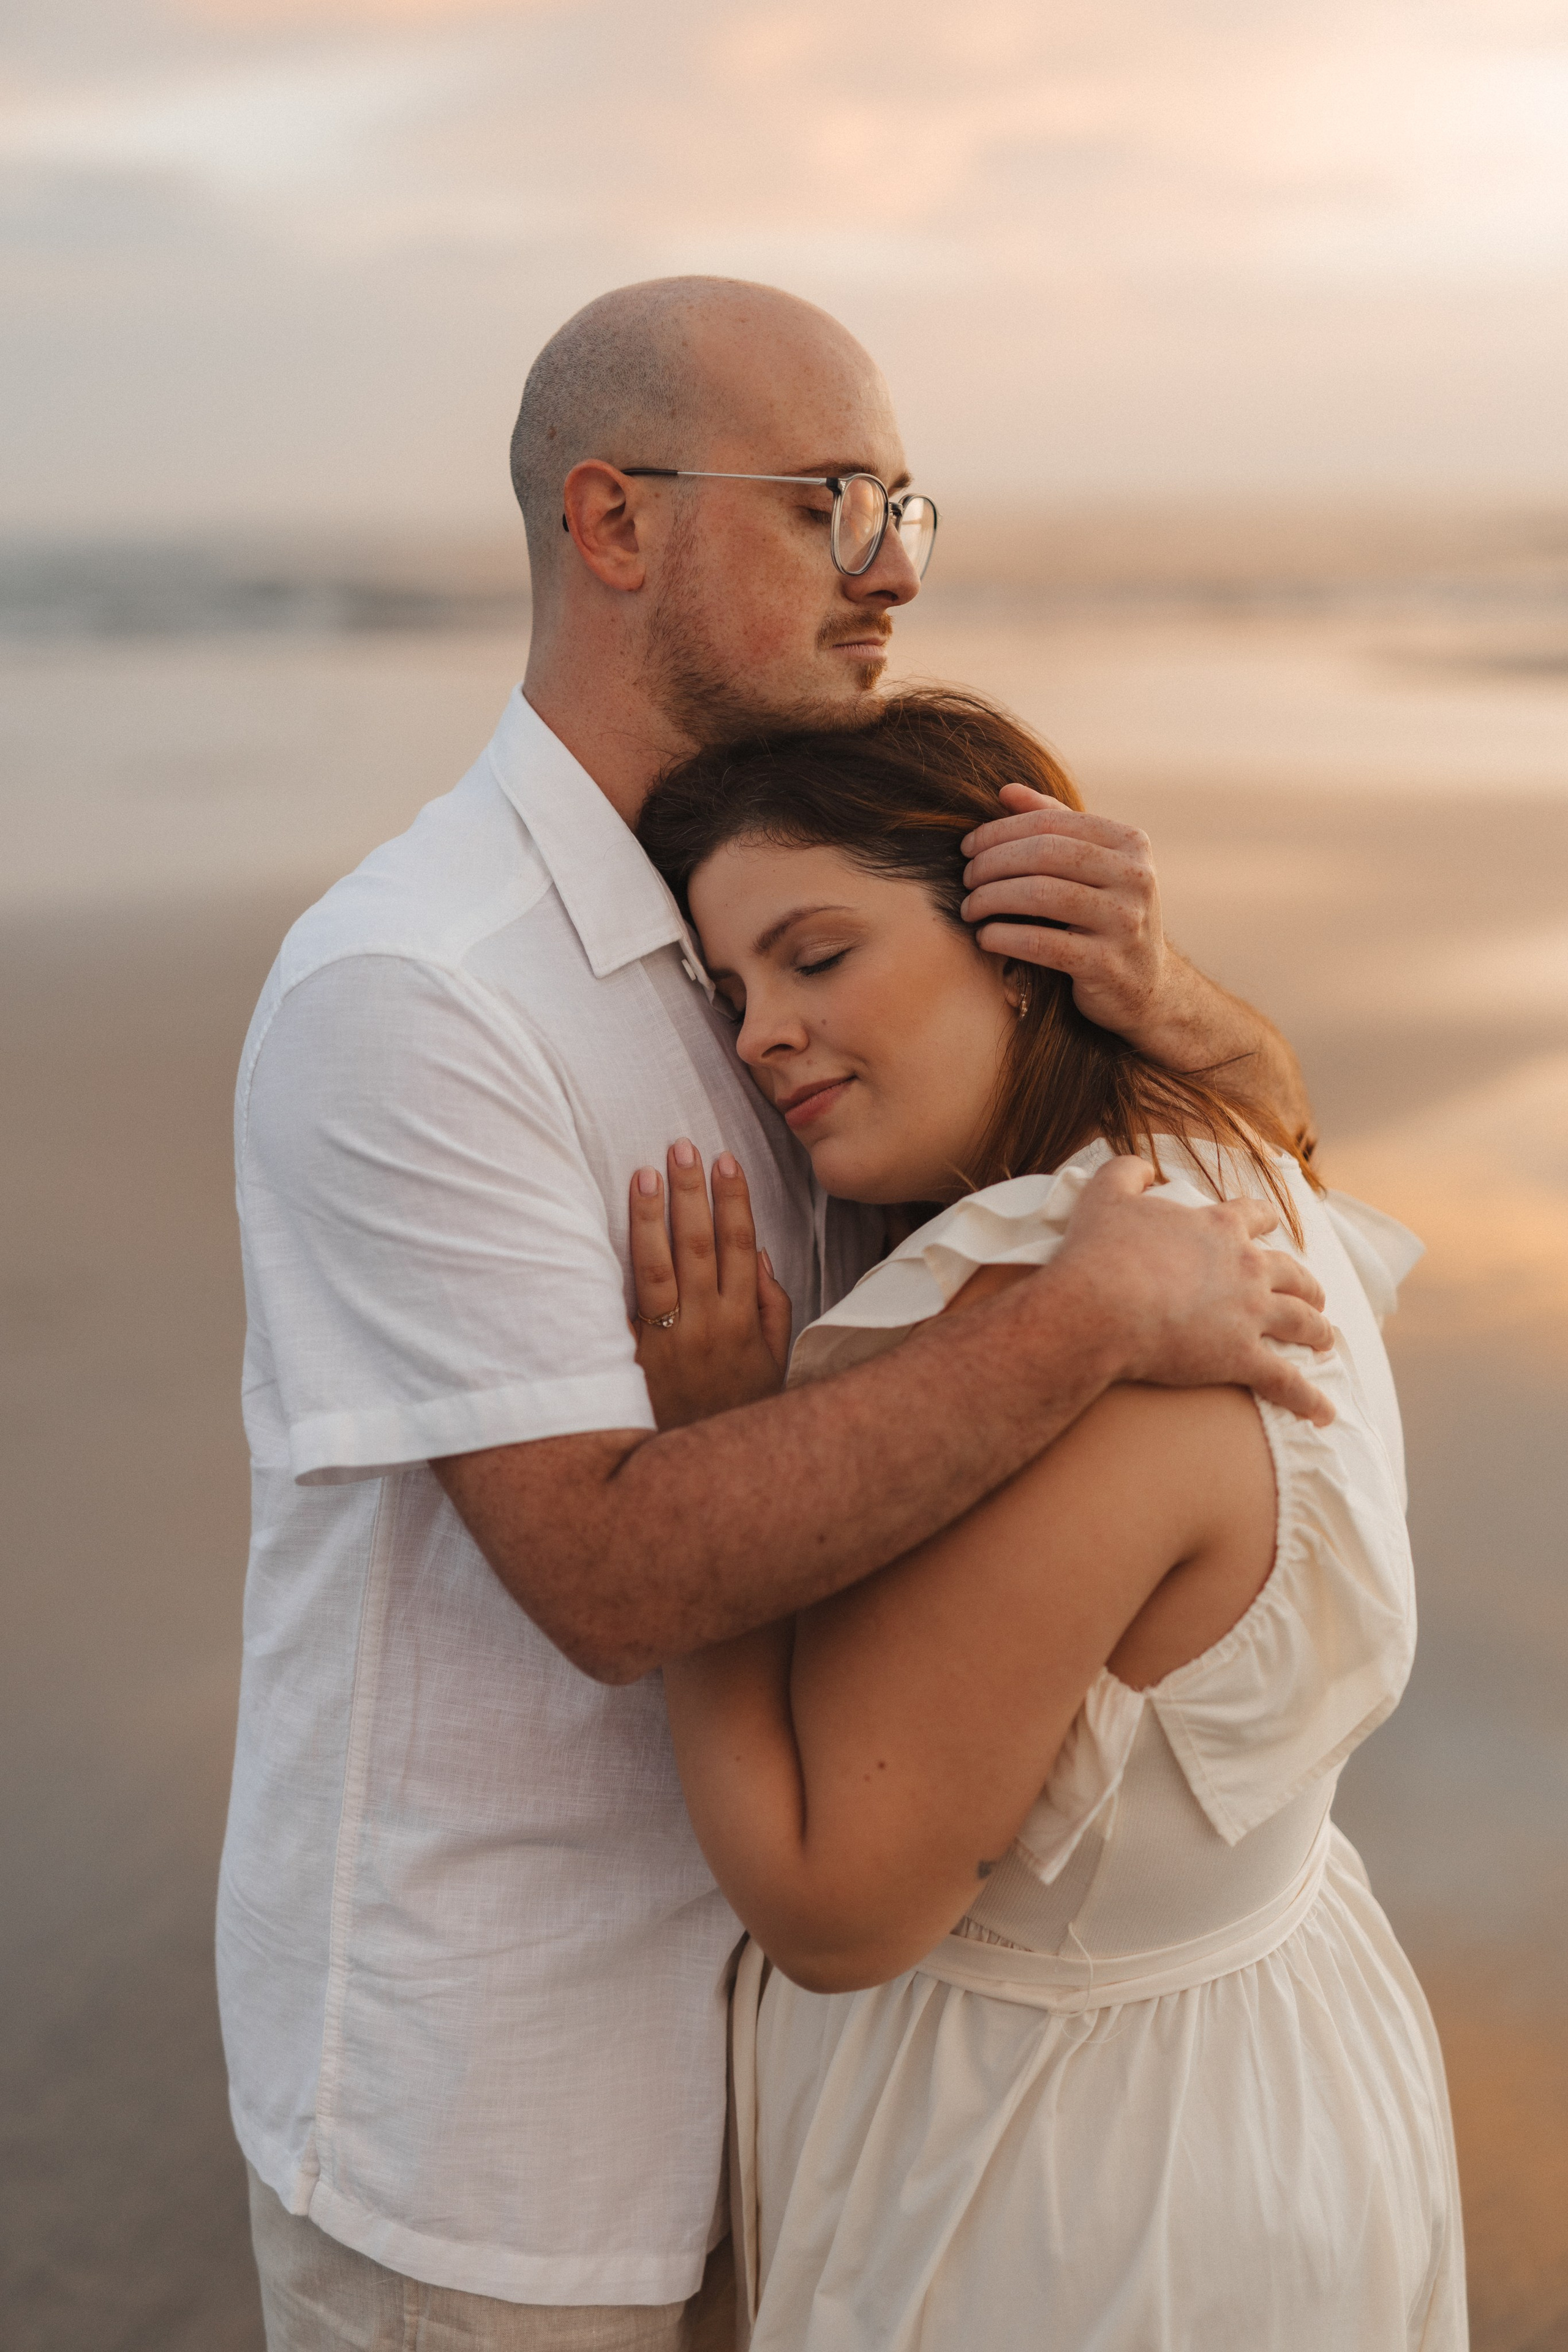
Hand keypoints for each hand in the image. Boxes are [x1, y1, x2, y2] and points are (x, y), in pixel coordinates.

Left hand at [629, 1141, 792, 1429]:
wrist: (702, 1481)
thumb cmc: (736, 1413)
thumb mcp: (773, 1364)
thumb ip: (771, 1308)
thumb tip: (757, 1255)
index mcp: (743, 1322)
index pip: (739, 1245)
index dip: (733, 1200)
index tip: (724, 1160)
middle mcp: (707, 1326)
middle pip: (699, 1245)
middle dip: (691, 1192)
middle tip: (682, 1145)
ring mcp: (668, 1342)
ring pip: (659, 1267)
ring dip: (652, 1216)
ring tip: (645, 1173)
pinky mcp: (635, 1359)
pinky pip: (626, 1307)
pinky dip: (620, 1269)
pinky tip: (608, 1234)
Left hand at [960, 783, 1169, 1042]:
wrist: (1148, 987)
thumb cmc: (1106, 917)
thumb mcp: (1092, 866)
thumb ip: (1055, 825)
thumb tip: (1006, 791)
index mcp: (1130, 843)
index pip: (1051, 823)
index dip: (999, 831)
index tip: (967, 847)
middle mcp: (1135, 877)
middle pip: (1044, 854)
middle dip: (992, 863)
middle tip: (965, 878)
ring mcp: (1125, 922)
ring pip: (1040, 895)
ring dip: (991, 899)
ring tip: (969, 908)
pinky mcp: (1107, 965)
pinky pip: (1041, 943)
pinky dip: (1004, 937)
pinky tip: (985, 938)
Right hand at [1054, 1157, 1336, 1424]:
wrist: (1098, 1305)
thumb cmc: (1100, 1252)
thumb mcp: (1105, 1194)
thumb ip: (1126, 1172)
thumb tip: (1144, 1167)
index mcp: (1218, 1227)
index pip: (1255, 1215)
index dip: (1264, 1220)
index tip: (1271, 1225)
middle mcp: (1246, 1267)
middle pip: (1292, 1272)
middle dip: (1306, 1284)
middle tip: (1312, 1295)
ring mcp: (1249, 1312)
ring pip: (1301, 1321)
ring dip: (1317, 1331)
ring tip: (1325, 1341)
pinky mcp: (1242, 1356)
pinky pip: (1287, 1381)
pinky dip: (1309, 1399)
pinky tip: (1323, 1412)